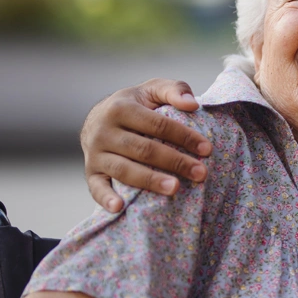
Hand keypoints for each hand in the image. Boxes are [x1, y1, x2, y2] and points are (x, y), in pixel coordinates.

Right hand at [81, 79, 212, 211]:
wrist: (98, 117)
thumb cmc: (135, 104)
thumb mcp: (153, 90)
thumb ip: (174, 90)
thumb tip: (193, 104)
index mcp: (121, 108)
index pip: (158, 124)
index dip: (184, 136)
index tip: (207, 149)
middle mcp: (104, 131)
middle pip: (144, 149)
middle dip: (175, 162)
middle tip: (201, 173)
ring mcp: (95, 154)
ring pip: (124, 170)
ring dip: (150, 181)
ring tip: (175, 188)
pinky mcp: (91, 173)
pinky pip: (95, 188)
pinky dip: (106, 199)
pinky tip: (120, 208)